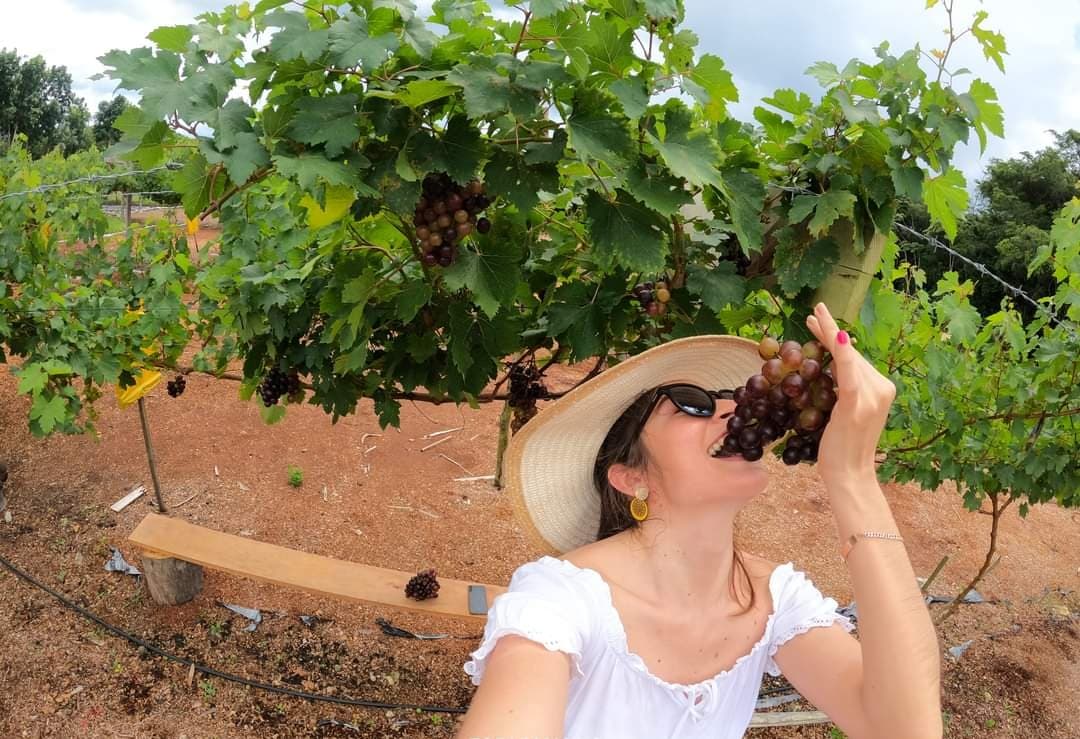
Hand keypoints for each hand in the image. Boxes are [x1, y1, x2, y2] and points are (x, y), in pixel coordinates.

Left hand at [806, 302, 895, 489]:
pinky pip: (848, 374)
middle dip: (830, 331)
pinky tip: (835, 336)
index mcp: (882, 389)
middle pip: (851, 354)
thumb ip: (846, 389)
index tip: (819, 321)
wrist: (850, 474)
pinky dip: (842, 354)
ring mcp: (871, 396)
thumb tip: (833, 368)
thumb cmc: (843, 447)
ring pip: (847, 358)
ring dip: (829, 334)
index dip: (836, 338)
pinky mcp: (856, 404)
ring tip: (813, 317)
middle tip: (815, 310)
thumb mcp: (845, 412)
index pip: (855, 358)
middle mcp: (882, 388)